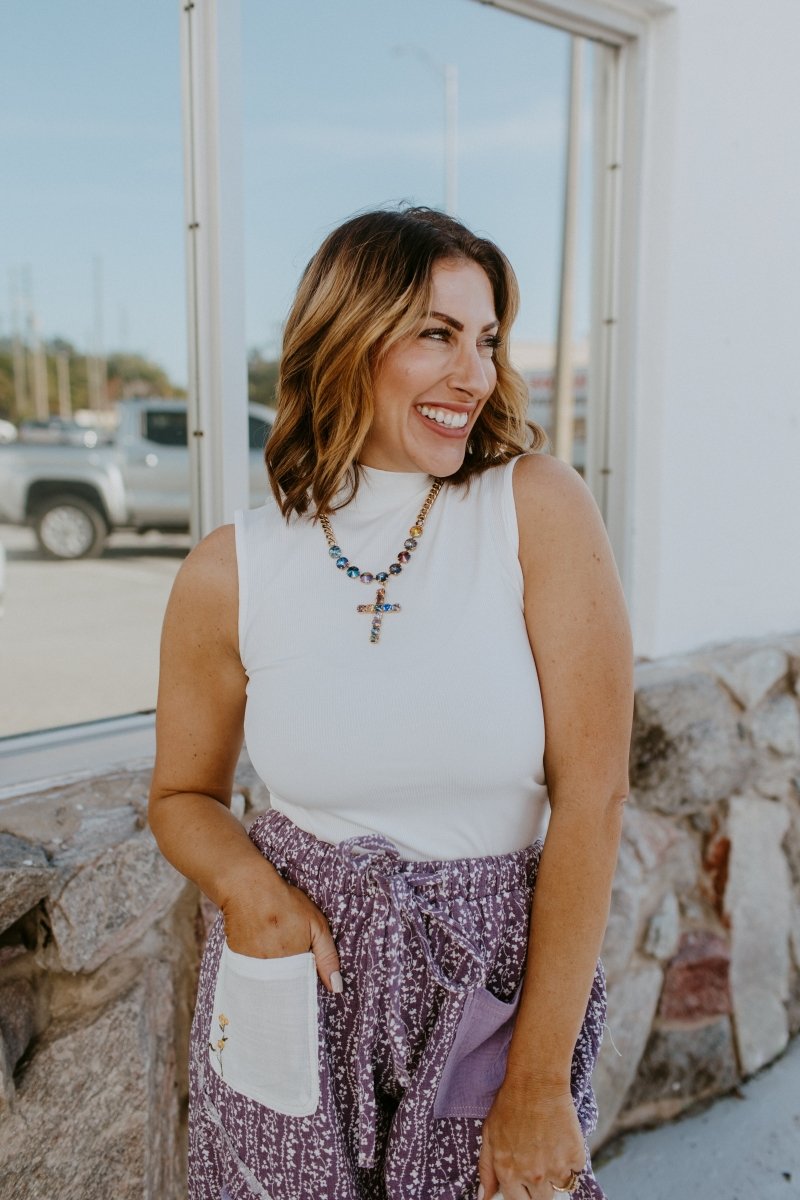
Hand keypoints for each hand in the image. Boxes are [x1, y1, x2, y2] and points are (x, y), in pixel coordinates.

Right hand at [220, 864, 342, 994]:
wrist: (249, 890)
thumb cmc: (286, 904)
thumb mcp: (317, 925)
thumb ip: (328, 957)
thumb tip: (336, 988)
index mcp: (293, 966)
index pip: (301, 992)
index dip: (304, 987)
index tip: (305, 979)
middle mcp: (271, 973)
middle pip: (282, 992)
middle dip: (288, 985)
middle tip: (288, 963)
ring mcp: (253, 969)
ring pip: (266, 986)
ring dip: (272, 980)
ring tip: (274, 956)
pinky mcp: (238, 964)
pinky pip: (250, 977)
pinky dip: (257, 973)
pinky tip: (261, 955)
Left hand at [478, 1079, 585, 1199]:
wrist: (537, 1082)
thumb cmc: (509, 1104)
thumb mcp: (489, 1135)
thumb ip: (487, 1170)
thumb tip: (485, 1197)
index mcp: (509, 1173)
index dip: (520, 1193)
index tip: (523, 1184)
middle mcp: (533, 1176)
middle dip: (539, 1188)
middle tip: (538, 1163)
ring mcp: (556, 1168)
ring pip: (560, 1187)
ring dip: (556, 1174)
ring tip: (549, 1149)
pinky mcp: (575, 1156)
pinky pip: (576, 1169)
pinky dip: (571, 1159)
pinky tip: (561, 1139)